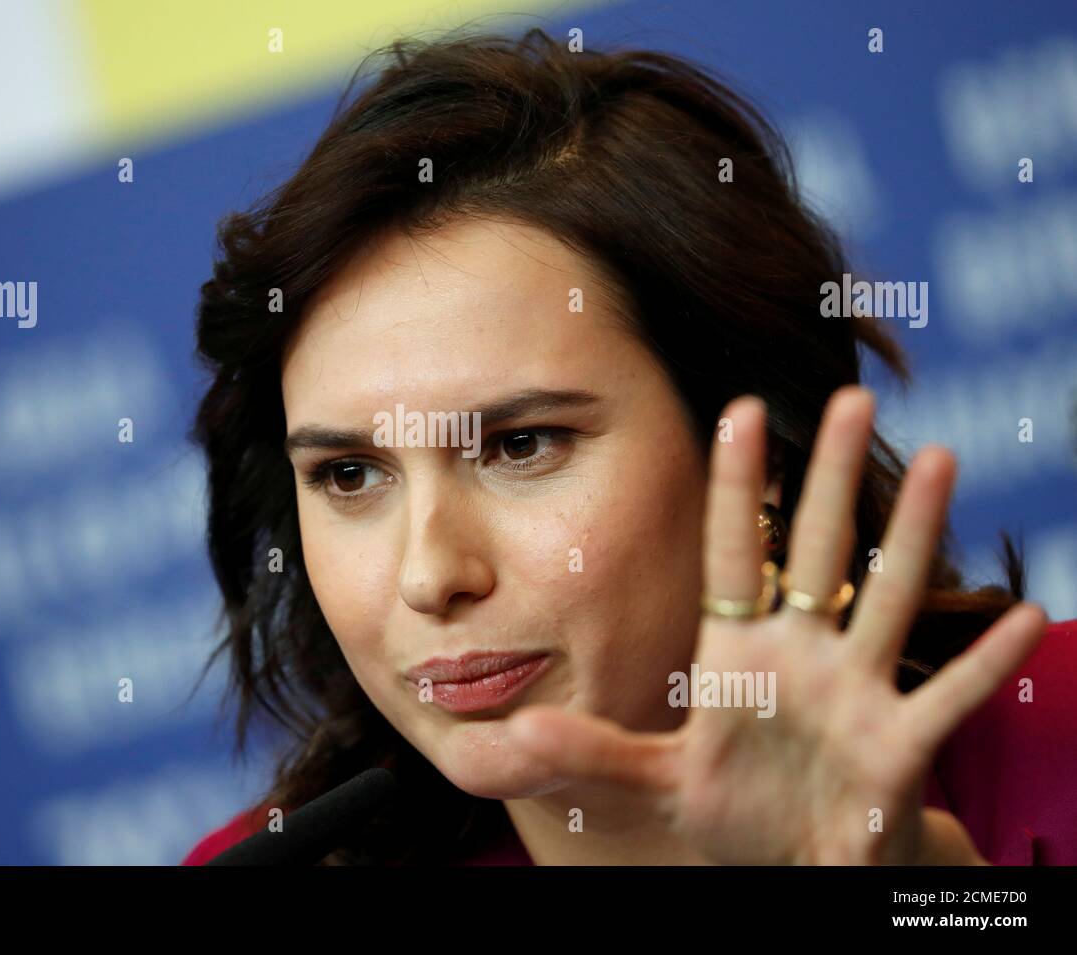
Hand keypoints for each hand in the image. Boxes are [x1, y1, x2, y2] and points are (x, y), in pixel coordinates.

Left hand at [506, 385, 1048, 864]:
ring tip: (943, 460)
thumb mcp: (653, 780)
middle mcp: (801, 656)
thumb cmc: (728, 812)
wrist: (789, 866)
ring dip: (914, 534)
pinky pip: (947, 698)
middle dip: (833, 480)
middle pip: (820, 553)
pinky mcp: (898, 748)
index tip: (739, 410)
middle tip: (853, 398)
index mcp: (737, 653)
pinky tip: (1025, 618)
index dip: (738, 488)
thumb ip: (592, 752)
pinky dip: (983, 663)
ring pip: (888, 600)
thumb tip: (519, 729)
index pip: (734, 553)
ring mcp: (854, 694)